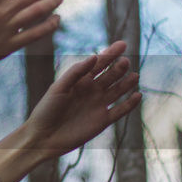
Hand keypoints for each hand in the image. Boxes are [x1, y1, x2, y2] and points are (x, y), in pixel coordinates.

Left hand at [22, 41, 141, 159]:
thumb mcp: (59, 88)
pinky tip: (137, 95)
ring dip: (127, 83)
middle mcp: (91, 90)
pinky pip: (120, 110)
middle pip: (110, 75)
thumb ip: (76, 72)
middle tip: (125, 62)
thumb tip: (94, 57)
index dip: (110, 53)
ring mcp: (98, 105)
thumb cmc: (46, 110)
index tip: (122, 44)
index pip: (98, 63)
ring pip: (118, 91)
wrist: (44, 137)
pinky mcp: (102, 120)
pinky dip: (129, 104)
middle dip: (119, 68)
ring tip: (134, 75)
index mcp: (80, 80)